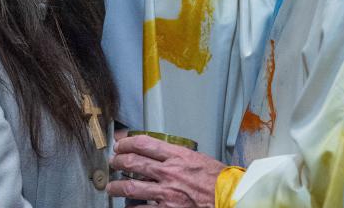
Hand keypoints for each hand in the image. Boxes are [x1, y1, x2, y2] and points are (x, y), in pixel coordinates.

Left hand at [107, 135, 224, 207]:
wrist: (231, 198)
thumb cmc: (219, 180)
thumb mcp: (198, 158)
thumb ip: (177, 155)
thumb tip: (159, 153)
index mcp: (178, 155)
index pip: (144, 143)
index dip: (126, 142)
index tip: (120, 144)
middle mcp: (169, 172)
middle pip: (133, 162)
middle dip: (118, 161)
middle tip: (113, 162)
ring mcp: (166, 193)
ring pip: (131, 187)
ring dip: (117, 187)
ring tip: (112, 187)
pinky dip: (131, 207)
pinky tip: (127, 206)